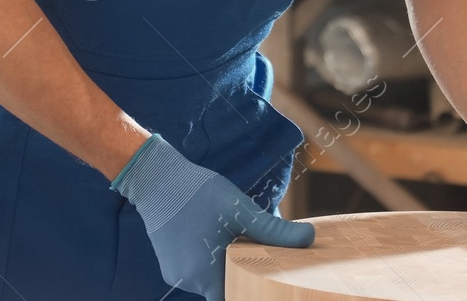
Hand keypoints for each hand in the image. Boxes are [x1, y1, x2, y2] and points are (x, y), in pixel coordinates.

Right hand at [111, 134, 314, 300]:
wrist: (157, 178)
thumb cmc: (199, 195)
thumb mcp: (241, 211)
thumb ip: (275, 231)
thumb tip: (309, 238)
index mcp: (206, 276)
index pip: (232, 299)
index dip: (250, 293)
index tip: (262, 281)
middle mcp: (188, 281)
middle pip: (222, 288)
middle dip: (240, 273)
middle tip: (253, 253)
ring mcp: (175, 273)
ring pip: (208, 277)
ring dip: (222, 264)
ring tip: (232, 239)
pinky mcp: (168, 263)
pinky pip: (194, 269)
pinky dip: (206, 258)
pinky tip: (212, 236)